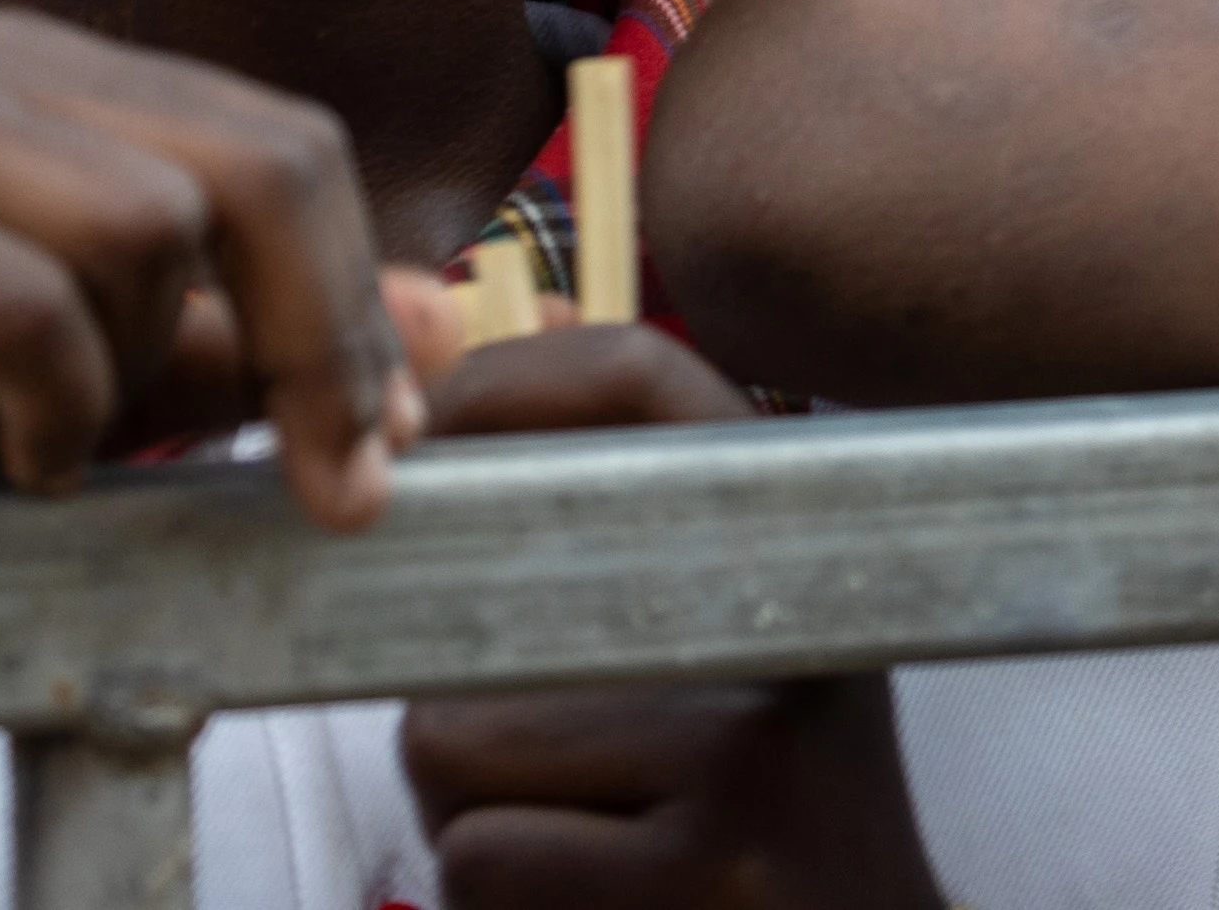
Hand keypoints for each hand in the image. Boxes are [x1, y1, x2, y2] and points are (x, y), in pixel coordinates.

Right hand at [0, 3, 422, 524]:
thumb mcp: (96, 380)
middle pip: (251, 159)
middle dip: (319, 338)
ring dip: (129, 382)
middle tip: (333, 484)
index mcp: (40, 61)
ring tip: (47, 443)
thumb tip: (446, 321)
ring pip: (143, 227)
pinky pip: (20, 300)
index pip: (283, 138)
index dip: (360, 297)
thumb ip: (246, 341)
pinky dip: (41, 410)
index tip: (392, 447)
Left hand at [400, 329, 938, 908]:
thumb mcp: (733, 633)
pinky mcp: (708, 865)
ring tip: (588, 844)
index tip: (424, 443)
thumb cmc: (760, 796)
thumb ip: (614, 529)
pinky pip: (478, 856)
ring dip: (472, 814)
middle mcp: (785, 611)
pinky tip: (596, 906)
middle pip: (483, 605)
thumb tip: (451, 363)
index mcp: (794, 532)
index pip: (641, 370)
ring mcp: (753, 744)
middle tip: (558, 773)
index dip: (505, 380)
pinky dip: (494, 898)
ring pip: (453, 740)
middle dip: (463, 706)